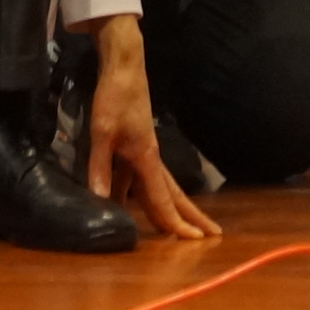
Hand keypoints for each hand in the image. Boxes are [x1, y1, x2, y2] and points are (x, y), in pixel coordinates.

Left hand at [85, 16, 221, 238]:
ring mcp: (145, 151)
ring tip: (177, 228)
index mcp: (147, 159)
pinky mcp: (136, 144)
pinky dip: (141, 193)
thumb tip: (98, 202)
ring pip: (161, 187)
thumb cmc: (115, 97)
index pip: (163, 200)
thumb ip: (99, 167)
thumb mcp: (102, 132)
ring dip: (169, 207)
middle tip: (210, 237)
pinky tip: (126, 202)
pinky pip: (141, 177)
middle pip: (174, 195)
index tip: (195, 242)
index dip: (176, 223)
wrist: (123, 67)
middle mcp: (151, 158)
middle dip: (190, 217)